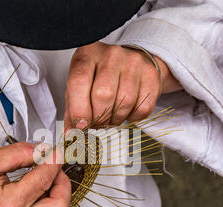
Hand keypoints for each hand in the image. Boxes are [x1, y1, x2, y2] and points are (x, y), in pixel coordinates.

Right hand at [0, 143, 70, 206]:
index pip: (45, 179)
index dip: (55, 160)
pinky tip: (39, 198)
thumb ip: (19, 153)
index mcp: (8, 204)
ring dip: (59, 201)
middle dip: (63, 183)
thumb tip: (43, 150)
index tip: (57, 150)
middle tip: (54, 168)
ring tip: (47, 185)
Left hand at [64, 41, 181, 129]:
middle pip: (104, 95)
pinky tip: (127, 111)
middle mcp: (111, 55)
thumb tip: (71, 134)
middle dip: (99, 118)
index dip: (79, 109)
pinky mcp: (151, 75)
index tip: (81, 126)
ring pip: (124, 103)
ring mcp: (133, 63)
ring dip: (116, 119)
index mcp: (87, 55)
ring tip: (111, 117)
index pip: (79, 81)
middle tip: (97, 124)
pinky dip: (133, 117)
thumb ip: (73, 110)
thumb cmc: (101, 77)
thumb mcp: (81, 87)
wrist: (133, 62)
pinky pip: (142, 108)